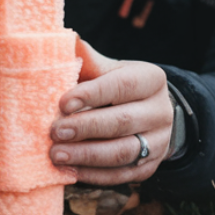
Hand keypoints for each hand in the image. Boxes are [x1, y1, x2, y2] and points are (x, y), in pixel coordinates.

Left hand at [50, 40, 173, 184]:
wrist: (148, 114)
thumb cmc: (118, 87)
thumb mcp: (110, 69)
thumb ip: (90, 60)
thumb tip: (67, 38)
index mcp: (151, 79)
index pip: (122, 86)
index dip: (92, 94)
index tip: (63, 102)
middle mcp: (160, 111)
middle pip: (122, 122)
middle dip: (85, 128)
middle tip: (54, 132)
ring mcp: (159, 142)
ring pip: (123, 153)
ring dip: (86, 156)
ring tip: (56, 155)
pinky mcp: (149, 168)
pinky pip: (122, 176)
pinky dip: (94, 176)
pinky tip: (69, 172)